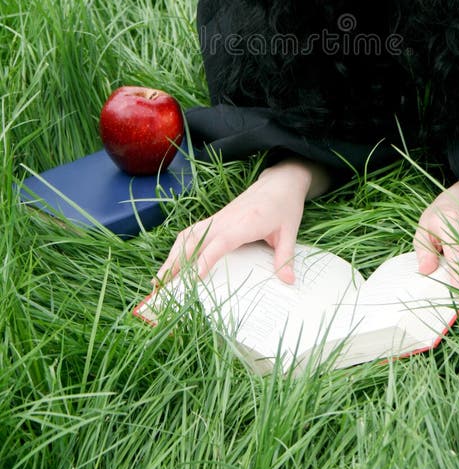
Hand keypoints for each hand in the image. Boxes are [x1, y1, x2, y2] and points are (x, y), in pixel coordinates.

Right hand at [154, 159, 328, 285]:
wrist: (279, 182)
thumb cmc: (285, 206)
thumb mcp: (290, 232)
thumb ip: (285, 257)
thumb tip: (287, 282)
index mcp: (246, 223)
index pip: (220, 242)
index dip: (205, 259)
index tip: (193, 278)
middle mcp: (226, 219)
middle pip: (195, 239)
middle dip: (176, 262)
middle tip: (160, 286)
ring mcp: (218, 218)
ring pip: (189, 235)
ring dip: (172, 255)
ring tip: (159, 279)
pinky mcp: (216, 218)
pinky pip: (192, 232)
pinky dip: (179, 247)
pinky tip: (172, 262)